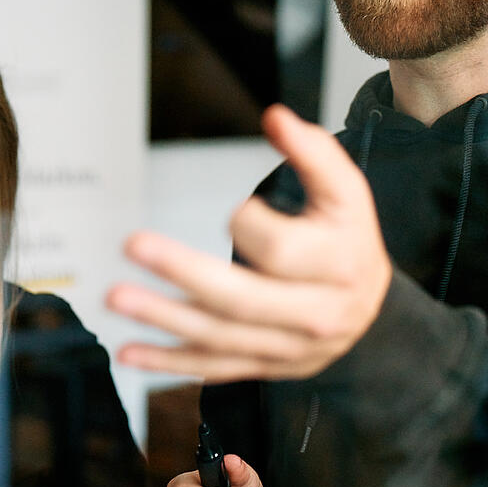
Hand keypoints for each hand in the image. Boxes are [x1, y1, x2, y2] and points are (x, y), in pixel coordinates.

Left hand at [109, 104, 392, 381]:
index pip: (280, 250)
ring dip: (163, 318)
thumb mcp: (346, 191)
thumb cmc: (348, 238)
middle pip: (242, 299)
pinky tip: (129, 351)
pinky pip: (213, 368)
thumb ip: (313, 151)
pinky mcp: (266, 367)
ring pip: (220, 337)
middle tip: (134, 245)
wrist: (370, 306)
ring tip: (116, 296)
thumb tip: (275, 118)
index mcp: (339, 265)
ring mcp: (290, 348)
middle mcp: (317, 314)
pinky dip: (169, 363)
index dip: (248, 223)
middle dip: (183, 272)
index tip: (236, 211)